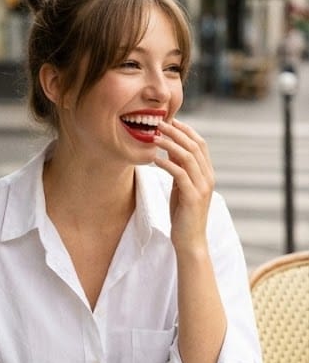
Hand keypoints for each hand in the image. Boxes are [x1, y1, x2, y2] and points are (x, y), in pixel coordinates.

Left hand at [153, 118, 214, 249]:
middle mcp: (208, 177)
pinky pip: (179, 174)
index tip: (169, 120)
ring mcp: (202, 187)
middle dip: (176, 132)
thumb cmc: (183, 216)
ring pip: (187, 157)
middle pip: (194, 146)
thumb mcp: (181, 188)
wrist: (190, 241)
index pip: (200, 144)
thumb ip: (180, 170)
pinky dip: (166, 164)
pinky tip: (154, 159)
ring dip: (169, 144)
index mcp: (207, 173)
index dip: (185, 130)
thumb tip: (170, 150)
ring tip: (154, 137)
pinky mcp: (192, 197)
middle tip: (159, 123)